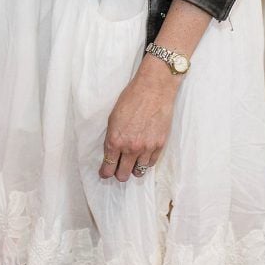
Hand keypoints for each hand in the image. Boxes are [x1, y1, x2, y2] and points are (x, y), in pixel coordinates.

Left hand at [100, 57, 178, 180]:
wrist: (153, 89)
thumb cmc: (131, 98)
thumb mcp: (113, 117)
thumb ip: (113, 137)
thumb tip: (112, 151)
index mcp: (115, 140)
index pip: (108, 167)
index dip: (105, 173)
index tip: (104, 173)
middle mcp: (130, 148)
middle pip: (123, 175)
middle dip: (118, 174)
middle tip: (118, 169)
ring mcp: (146, 148)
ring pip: (138, 172)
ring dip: (133, 169)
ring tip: (132, 163)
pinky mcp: (159, 145)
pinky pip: (151, 163)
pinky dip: (146, 162)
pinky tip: (143, 157)